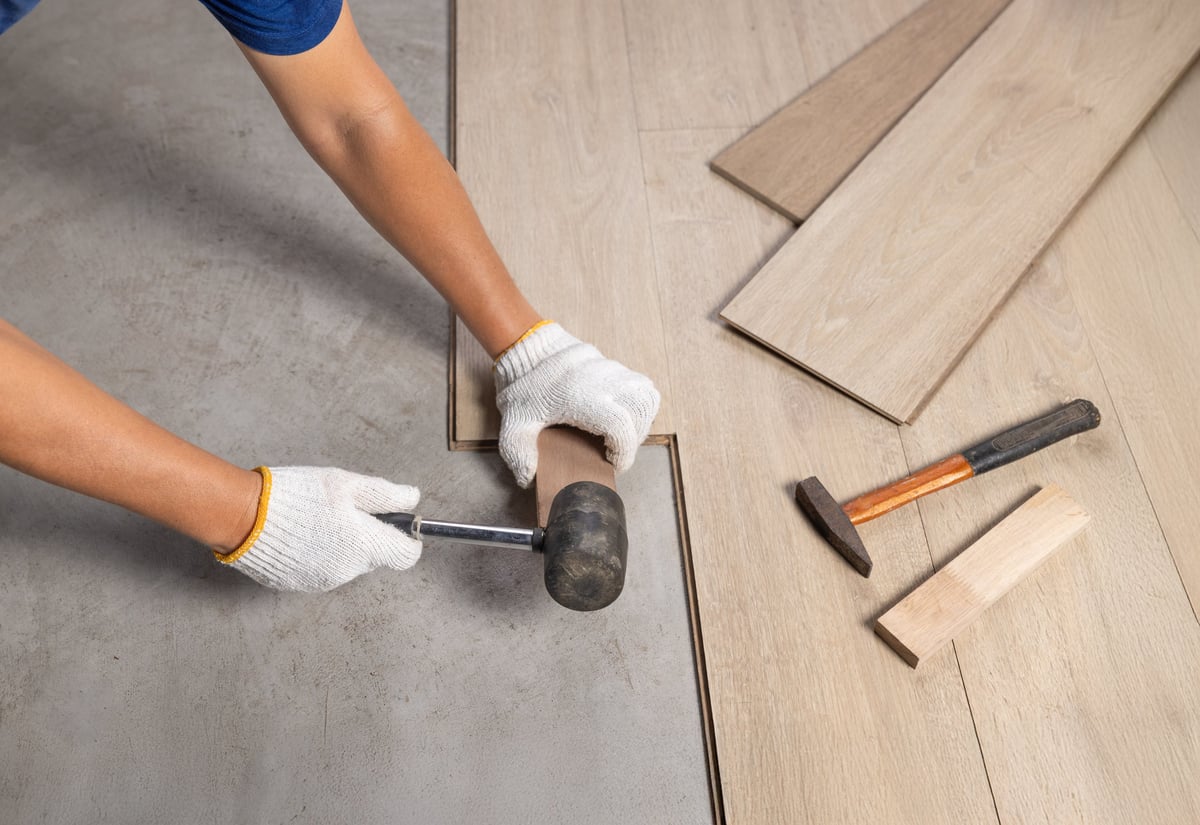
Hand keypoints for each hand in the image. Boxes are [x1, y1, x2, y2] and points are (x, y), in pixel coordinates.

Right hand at [216, 466, 420, 591]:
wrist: (245, 518)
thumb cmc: (298, 496)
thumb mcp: (347, 484)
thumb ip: (385, 494)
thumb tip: (413, 498)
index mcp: (365, 547)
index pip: (406, 556)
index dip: (407, 538)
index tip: (397, 523)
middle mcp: (349, 572)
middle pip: (375, 557)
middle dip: (368, 536)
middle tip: (345, 510)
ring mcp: (324, 582)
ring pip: (348, 564)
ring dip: (342, 546)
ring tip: (317, 520)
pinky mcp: (300, 586)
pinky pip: (323, 570)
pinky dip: (319, 555)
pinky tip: (301, 535)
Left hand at [493, 321, 660, 487]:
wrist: (528, 347)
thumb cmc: (523, 386)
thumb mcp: (514, 424)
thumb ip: (519, 453)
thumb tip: (528, 478)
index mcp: (582, 399)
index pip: (620, 426)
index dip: (623, 451)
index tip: (614, 464)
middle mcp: (603, 382)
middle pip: (639, 413)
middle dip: (634, 440)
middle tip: (615, 452)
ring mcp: (612, 371)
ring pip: (646, 397)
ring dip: (641, 420)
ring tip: (623, 435)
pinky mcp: (615, 366)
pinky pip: (641, 386)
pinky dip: (640, 404)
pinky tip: (623, 416)